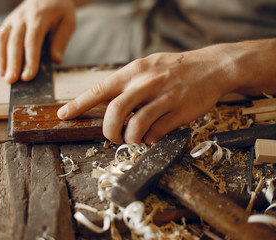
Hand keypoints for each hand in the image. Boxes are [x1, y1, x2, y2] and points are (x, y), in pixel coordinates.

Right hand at [0, 0, 75, 83]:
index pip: (32, 42)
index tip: (28, 77)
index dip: (29, 61)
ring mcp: (12, 19)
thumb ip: (62, 40)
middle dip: (12, 64)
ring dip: (0, 60)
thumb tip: (56, 60)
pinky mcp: (7, 23)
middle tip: (11, 81)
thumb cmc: (60, 10)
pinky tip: (0, 70)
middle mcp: (22, 17)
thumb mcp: (68, 22)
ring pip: (2, 40)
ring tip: (2, 78)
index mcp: (39, 17)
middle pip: (14, 43)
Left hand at [57, 45, 240, 144]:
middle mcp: (146, 83)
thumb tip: (107, 102)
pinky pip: (157, 133)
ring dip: (130, 139)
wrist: (211, 67)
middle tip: (112, 136)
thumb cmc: (175, 69)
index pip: (100, 88)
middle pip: (115, 111)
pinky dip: (150, 140)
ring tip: (134, 138)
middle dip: (109, 130)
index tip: (63, 115)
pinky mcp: (179, 112)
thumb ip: (128, 83)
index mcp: (134, 71)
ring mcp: (164, 98)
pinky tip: (152, 135)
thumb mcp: (148, 66)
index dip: (79, 104)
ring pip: (136, 126)